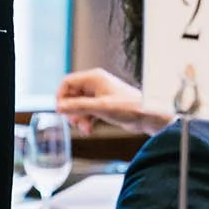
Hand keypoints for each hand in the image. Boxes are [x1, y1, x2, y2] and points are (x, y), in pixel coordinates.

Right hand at [55, 67, 170, 137]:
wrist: (147, 116)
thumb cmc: (129, 106)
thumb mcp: (100, 107)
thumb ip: (78, 107)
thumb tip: (60, 107)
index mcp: (94, 78)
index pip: (67, 82)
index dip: (61, 96)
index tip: (60, 110)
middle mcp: (95, 84)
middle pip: (72, 95)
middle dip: (71, 110)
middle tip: (72, 121)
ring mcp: (99, 95)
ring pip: (79, 105)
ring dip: (79, 117)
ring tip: (84, 128)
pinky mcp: (103, 105)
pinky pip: (87, 111)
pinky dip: (86, 120)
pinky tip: (89, 129)